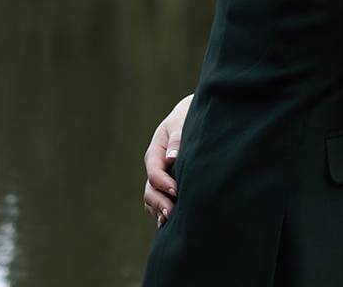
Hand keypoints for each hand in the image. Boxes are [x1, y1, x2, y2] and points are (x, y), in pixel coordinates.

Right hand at [142, 94, 192, 226]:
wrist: (191, 117)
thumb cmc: (187, 118)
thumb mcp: (181, 123)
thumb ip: (178, 139)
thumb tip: (172, 158)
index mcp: (156, 151)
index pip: (155, 171)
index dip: (163, 182)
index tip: (175, 191)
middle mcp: (156, 166)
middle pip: (151, 189)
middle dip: (160, 201)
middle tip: (171, 212)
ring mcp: (161, 176)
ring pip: (153, 197)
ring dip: (159, 209)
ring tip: (169, 221)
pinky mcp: (168, 183)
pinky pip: (161, 200)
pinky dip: (162, 211)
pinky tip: (170, 224)